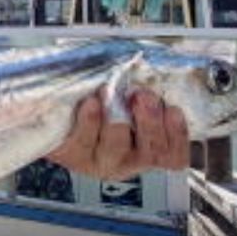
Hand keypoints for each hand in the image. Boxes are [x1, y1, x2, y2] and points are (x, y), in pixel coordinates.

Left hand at [48, 89, 189, 180]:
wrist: (59, 118)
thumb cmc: (103, 104)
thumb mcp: (130, 100)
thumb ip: (146, 94)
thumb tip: (155, 73)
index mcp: (149, 151)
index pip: (174, 155)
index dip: (177, 134)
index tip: (172, 109)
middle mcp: (128, 162)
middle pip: (150, 151)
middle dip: (149, 121)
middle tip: (142, 96)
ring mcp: (100, 162)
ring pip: (116, 148)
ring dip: (116, 118)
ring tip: (111, 93)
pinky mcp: (73, 157)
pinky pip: (84, 142)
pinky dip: (89, 121)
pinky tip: (90, 103)